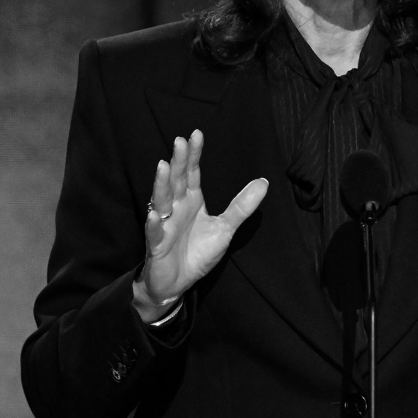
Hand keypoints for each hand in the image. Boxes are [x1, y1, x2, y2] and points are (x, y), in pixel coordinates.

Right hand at [132, 129, 268, 321]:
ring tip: (162, 166)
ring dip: (161, 185)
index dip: (193, 155)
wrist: (177, 283)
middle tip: (179, 141)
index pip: (191, 173)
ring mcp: (164, 225)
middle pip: (176, 180)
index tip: (196, 134)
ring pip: (161, 201)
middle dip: (177, 161)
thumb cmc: (197, 252)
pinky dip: (154, 225)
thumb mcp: (225, 229)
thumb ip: (241, 207)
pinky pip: (154, 234)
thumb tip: (264, 182)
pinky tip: (154, 216)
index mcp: (190, 201)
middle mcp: (175, 208)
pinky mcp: (157, 246)